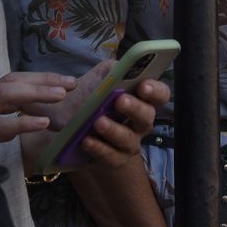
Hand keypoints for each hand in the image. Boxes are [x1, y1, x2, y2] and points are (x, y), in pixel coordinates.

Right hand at [0, 72, 78, 155]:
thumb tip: (27, 116)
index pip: (12, 80)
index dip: (38, 78)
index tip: (63, 79)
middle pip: (11, 81)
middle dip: (42, 80)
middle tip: (69, 84)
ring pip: (5, 95)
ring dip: (35, 93)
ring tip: (60, 96)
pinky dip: (22, 122)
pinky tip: (42, 122)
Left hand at [25, 61, 168, 170]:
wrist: (66, 121)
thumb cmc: (89, 95)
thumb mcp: (99, 77)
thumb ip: (112, 70)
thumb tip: (121, 67)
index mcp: (142, 98)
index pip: (161, 94)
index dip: (156, 90)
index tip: (143, 85)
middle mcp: (140, 121)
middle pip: (147, 117)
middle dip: (135, 108)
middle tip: (119, 100)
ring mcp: (129, 142)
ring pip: (129, 140)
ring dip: (114, 130)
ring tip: (98, 122)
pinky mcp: (114, 159)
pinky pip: (111, 157)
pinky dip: (99, 148)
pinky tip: (86, 140)